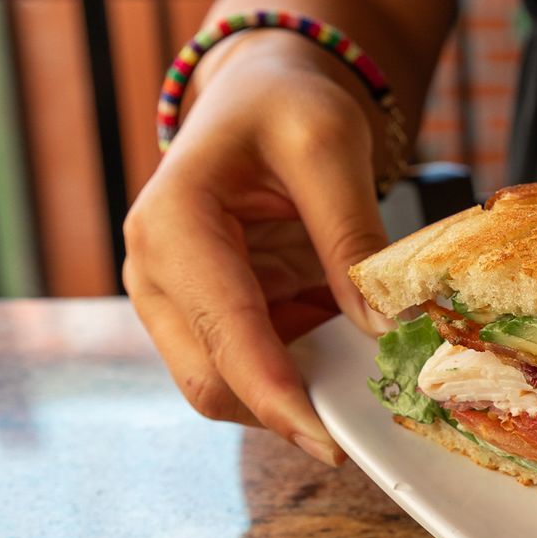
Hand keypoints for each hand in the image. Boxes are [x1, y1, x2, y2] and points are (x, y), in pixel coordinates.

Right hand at [123, 33, 391, 464]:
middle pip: (211, 379)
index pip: (224, 329)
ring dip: (294, 392)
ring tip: (360, 370)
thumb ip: (351, 235)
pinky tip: (340, 346)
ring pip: (226, 385)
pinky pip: (248, 366)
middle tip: (366, 425)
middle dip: (285, 410)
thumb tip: (382, 327)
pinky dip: (298, 370)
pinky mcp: (203, 315)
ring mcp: (172, 300)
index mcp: (172, 223)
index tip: (326, 442)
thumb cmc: (285, 106)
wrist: (259, 95)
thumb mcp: (329, 146)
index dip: (275, 393)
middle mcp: (154, 272)